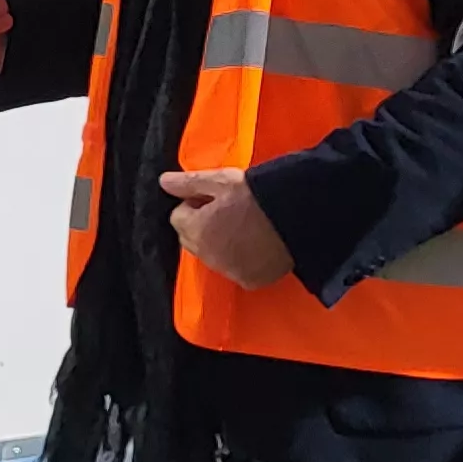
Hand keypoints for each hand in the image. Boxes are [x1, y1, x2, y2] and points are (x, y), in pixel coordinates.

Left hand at [162, 167, 292, 290]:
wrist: (299, 215)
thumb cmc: (257, 194)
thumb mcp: (221, 181)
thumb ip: (188, 183)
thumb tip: (163, 183)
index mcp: (197, 232)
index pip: (178, 217)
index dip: (195, 204)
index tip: (216, 198)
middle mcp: (208, 257)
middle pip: (191, 239)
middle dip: (203, 225)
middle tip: (230, 210)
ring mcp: (229, 271)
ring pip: (211, 255)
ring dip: (219, 242)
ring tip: (245, 225)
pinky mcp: (250, 280)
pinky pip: (234, 269)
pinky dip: (240, 258)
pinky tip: (256, 243)